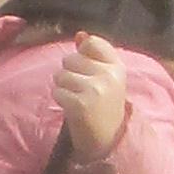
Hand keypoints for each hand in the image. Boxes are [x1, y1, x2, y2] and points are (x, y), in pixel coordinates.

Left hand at [54, 34, 129, 160]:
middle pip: (70, 59)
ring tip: (76, 98)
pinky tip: (71, 107)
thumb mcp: (105, 78)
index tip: (86, 69)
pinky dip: (60, 99)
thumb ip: (92, 55)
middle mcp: (108, 75)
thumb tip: (80, 34)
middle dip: (69, 73)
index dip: (82, 53)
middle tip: (80, 89)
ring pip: (61, 75)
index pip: (92, 42)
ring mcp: (96, 90)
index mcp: (117, 66)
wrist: (109, 139)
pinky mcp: (81, 104)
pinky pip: (57, 91)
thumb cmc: (103, 105)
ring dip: (63, 87)